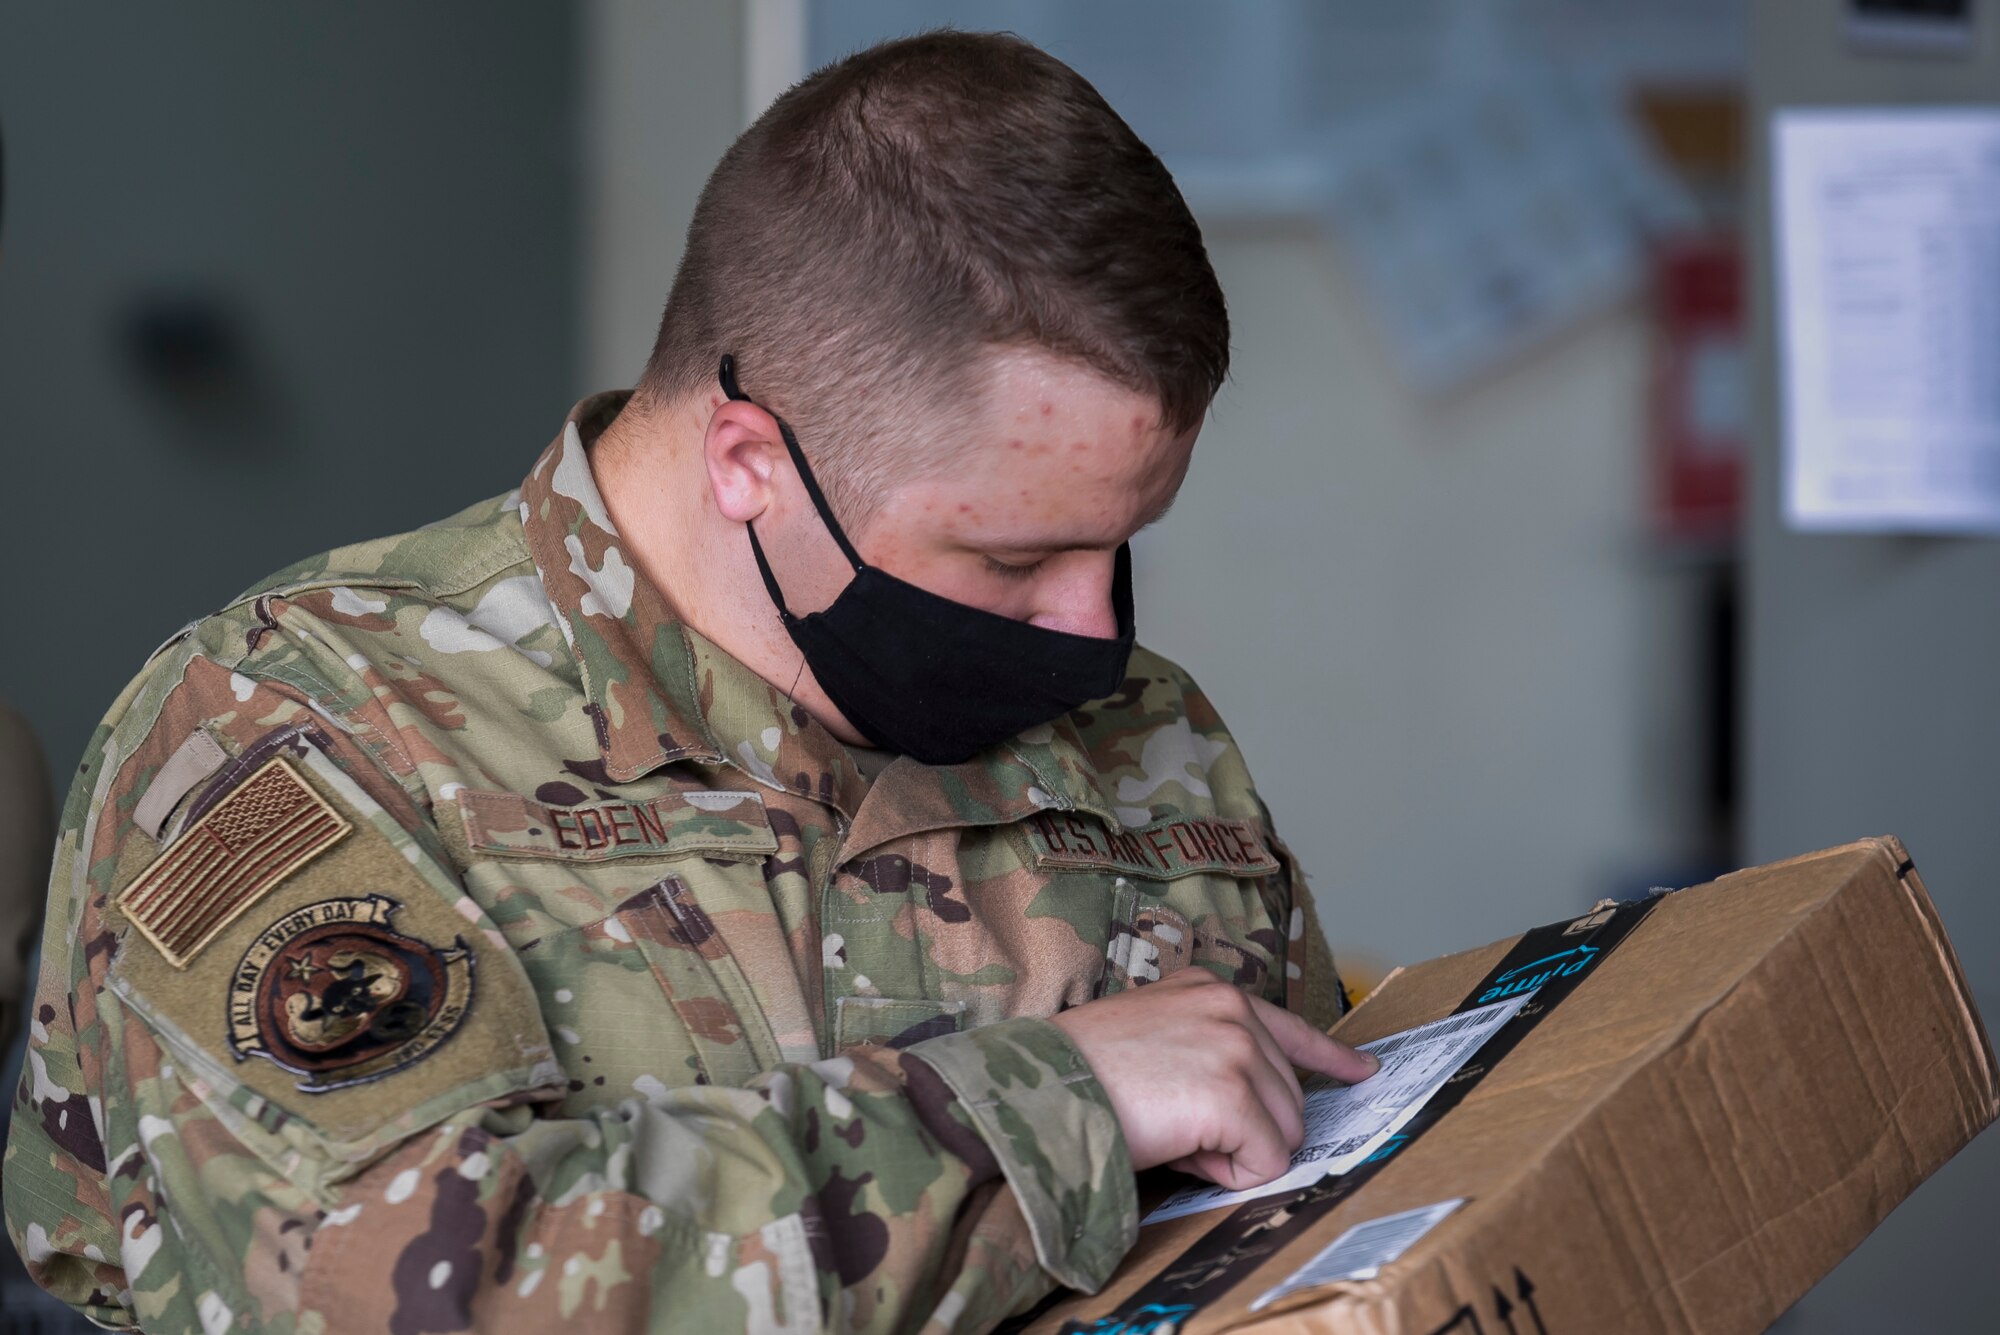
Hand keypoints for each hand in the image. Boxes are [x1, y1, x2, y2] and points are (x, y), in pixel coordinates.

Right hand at [1050, 968, 1379, 1190]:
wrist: (1043, 1089)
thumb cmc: (1081, 1073)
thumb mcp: (1151, 1035)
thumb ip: (1207, 1051)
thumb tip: (1251, 1110)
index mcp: (1209, 989)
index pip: (1291, 1026)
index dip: (1331, 1057)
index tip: (1362, 1070)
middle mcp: (1231, 1008)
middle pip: (1289, 1097)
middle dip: (1246, 1128)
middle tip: (1180, 1128)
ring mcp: (1237, 1047)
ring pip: (1284, 1131)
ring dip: (1236, 1150)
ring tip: (1174, 1132)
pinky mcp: (1233, 1093)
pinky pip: (1264, 1161)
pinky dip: (1228, 1172)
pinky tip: (1180, 1147)